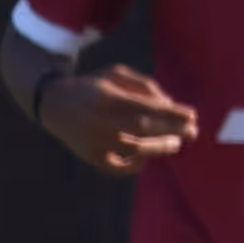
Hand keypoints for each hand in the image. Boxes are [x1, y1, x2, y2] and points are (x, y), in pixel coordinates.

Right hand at [36, 63, 197, 176]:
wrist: (51, 103)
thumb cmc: (91, 87)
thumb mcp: (115, 74)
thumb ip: (144, 85)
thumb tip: (170, 105)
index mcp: (106, 96)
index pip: (147, 107)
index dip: (173, 113)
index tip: (191, 115)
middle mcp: (98, 119)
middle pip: (144, 128)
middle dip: (172, 130)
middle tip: (192, 132)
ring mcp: (92, 140)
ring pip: (133, 149)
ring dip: (159, 148)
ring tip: (175, 144)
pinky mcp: (88, 156)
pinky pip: (115, 168)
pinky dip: (133, 167)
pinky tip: (144, 160)